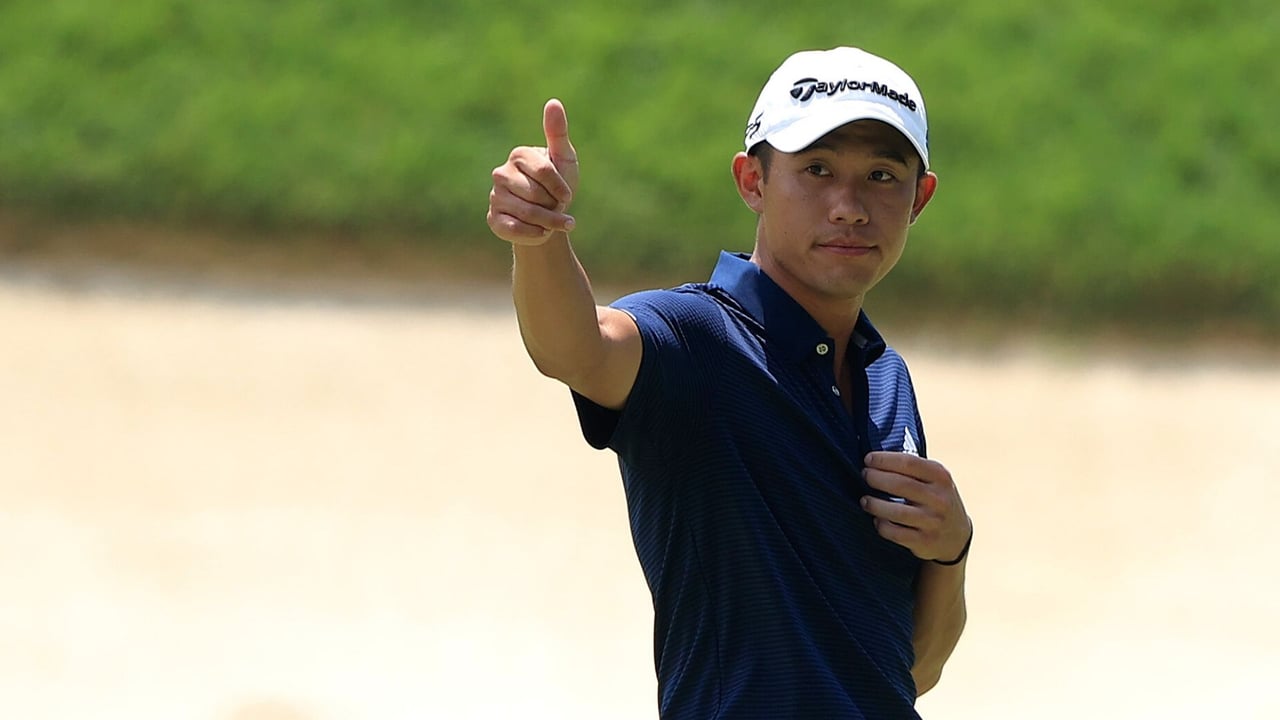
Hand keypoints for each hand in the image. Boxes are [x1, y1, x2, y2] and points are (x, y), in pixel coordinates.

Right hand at [487, 99, 580, 244]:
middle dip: (554, 206)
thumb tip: (553, 102)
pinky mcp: (493, 219)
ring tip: (555, 223)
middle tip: (556, 207)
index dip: (561, 188)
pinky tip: (542, 232)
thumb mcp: (564, 159)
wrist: (547, 218)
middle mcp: (501, 173)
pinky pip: (514, 229)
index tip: (567, 195)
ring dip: (549, 222)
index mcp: (519, 155)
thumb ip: (558, 133)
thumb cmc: (558, 185)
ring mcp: (494, 196)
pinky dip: (534, 234)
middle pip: (536, 194)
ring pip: (527, 213)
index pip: (545, 172)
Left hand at [861, 452, 970, 562]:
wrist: (956, 536)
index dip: (884, 460)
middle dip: (876, 478)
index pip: (909, 463)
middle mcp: (939, 498)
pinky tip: (877, 520)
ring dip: (874, 504)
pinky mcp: (925, 541)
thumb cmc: (935, 498)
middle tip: (865, 476)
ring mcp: (933, 521)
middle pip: (900, 485)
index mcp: (941, 477)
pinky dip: (881, 525)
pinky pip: (895, 533)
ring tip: (865, 500)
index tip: (868, 459)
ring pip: (896, 512)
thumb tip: (874, 458)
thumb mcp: (934, 479)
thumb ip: (912, 468)